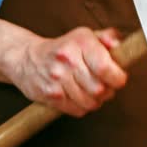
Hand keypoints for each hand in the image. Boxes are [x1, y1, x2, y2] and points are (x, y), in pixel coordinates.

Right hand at [5, 27, 126, 116]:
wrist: (25, 58)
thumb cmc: (63, 48)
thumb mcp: (85, 36)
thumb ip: (108, 38)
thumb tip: (121, 47)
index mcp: (80, 43)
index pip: (105, 68)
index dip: (118, 78)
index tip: (119, 79)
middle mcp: (67, 60)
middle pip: (99, 89)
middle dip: (108, 91)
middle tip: (105, 85)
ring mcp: (57, 79)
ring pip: (90, 102)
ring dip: (96, 100)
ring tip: (91, 90)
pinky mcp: (50, 96)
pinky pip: (77, 110)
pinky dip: (83, 107)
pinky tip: (79, 96)